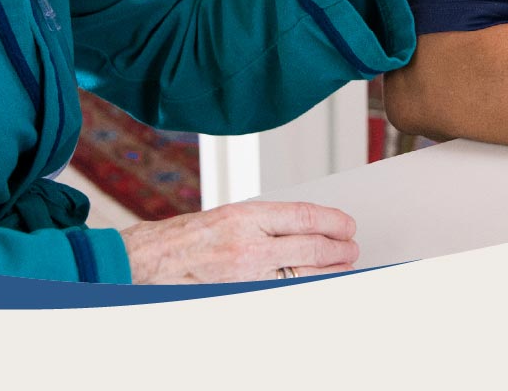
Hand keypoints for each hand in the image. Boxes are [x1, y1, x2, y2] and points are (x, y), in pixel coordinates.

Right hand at [119, 200, 358, 283]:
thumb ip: (268, 221)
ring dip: (329, 270)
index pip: (304, 216)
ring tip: (343, 266)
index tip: (347, 225)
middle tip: (352, 248)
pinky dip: (305, 286)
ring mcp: (247, 274)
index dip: (333, 221)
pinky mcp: (244, 294)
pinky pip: (285, 290)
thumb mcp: (231, 214)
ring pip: (303, 273)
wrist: (155, 259)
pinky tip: (317, 283)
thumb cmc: (190, 235)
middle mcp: (249, 245)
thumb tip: (307, 228)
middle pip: (310, 246)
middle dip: (338, 248)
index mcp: (246, 215)